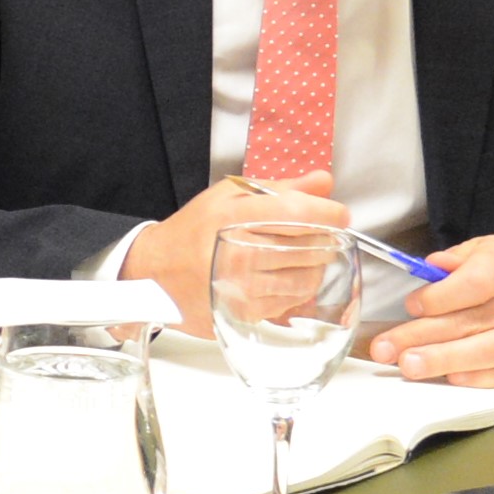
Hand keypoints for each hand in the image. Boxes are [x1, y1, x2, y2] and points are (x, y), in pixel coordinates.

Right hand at [124, 171, 346, 334]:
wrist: (157, 273)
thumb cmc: (193, 232)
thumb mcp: (227, 197)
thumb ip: (279, 188)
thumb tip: (322, 182)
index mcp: (234, 217)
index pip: (302, 212)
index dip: (330, 213)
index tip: (336, 213)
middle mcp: (239, 253)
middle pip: (313, 245)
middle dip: (325, 238)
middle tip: (316, 233)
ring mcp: (245, 286)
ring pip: (310, 276)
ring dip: (315, 265)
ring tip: (301, 255)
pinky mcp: (248, 311)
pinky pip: (295, 299)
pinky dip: (300, 287)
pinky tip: (285, 275)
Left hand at [368, 237, 493, 386]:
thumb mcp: (479, 250)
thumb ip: (452, 260)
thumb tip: (429, 267)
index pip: (475, 283)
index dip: (440, 298)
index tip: (412, 307)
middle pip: (474, 322)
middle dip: (425, 337)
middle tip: (391, 348)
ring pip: (490, 352)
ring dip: (446, 362)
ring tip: (412, 366)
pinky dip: (479, 380)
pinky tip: (452, 378)